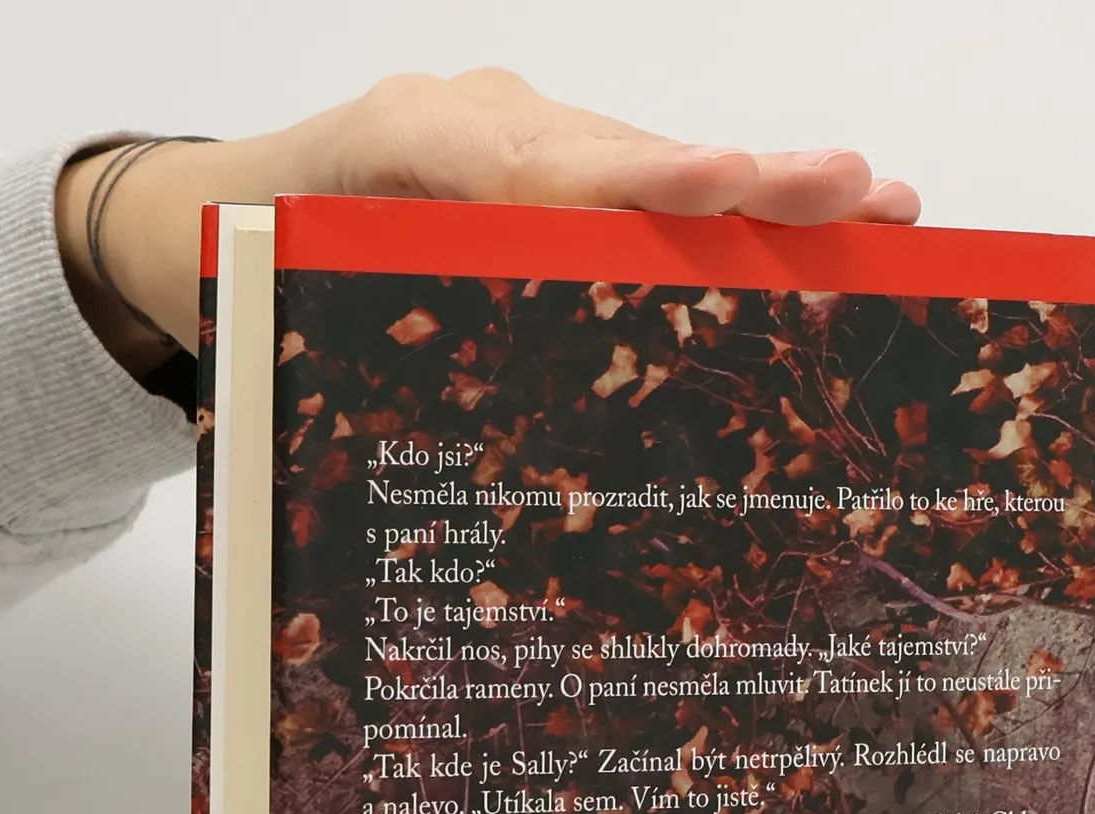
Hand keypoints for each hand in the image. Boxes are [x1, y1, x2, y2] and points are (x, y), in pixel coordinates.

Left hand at [56, 69, 920, 368]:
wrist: (216, 213)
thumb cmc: (250, 258)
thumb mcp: (282, 281)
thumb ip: (356, 303)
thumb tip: (452, 409)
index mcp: (417, 140)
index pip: (548, 170)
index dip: (643, 183)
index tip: (725, 184)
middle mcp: (488, 124)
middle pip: (630, 160)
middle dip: (748, 181)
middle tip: (853, 187)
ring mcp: (526, 142)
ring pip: (651, 174)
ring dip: (766, 195)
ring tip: (877, 205)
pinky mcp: (548, 176)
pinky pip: (637, 195)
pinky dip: (723, 214)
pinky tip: (820, 221)